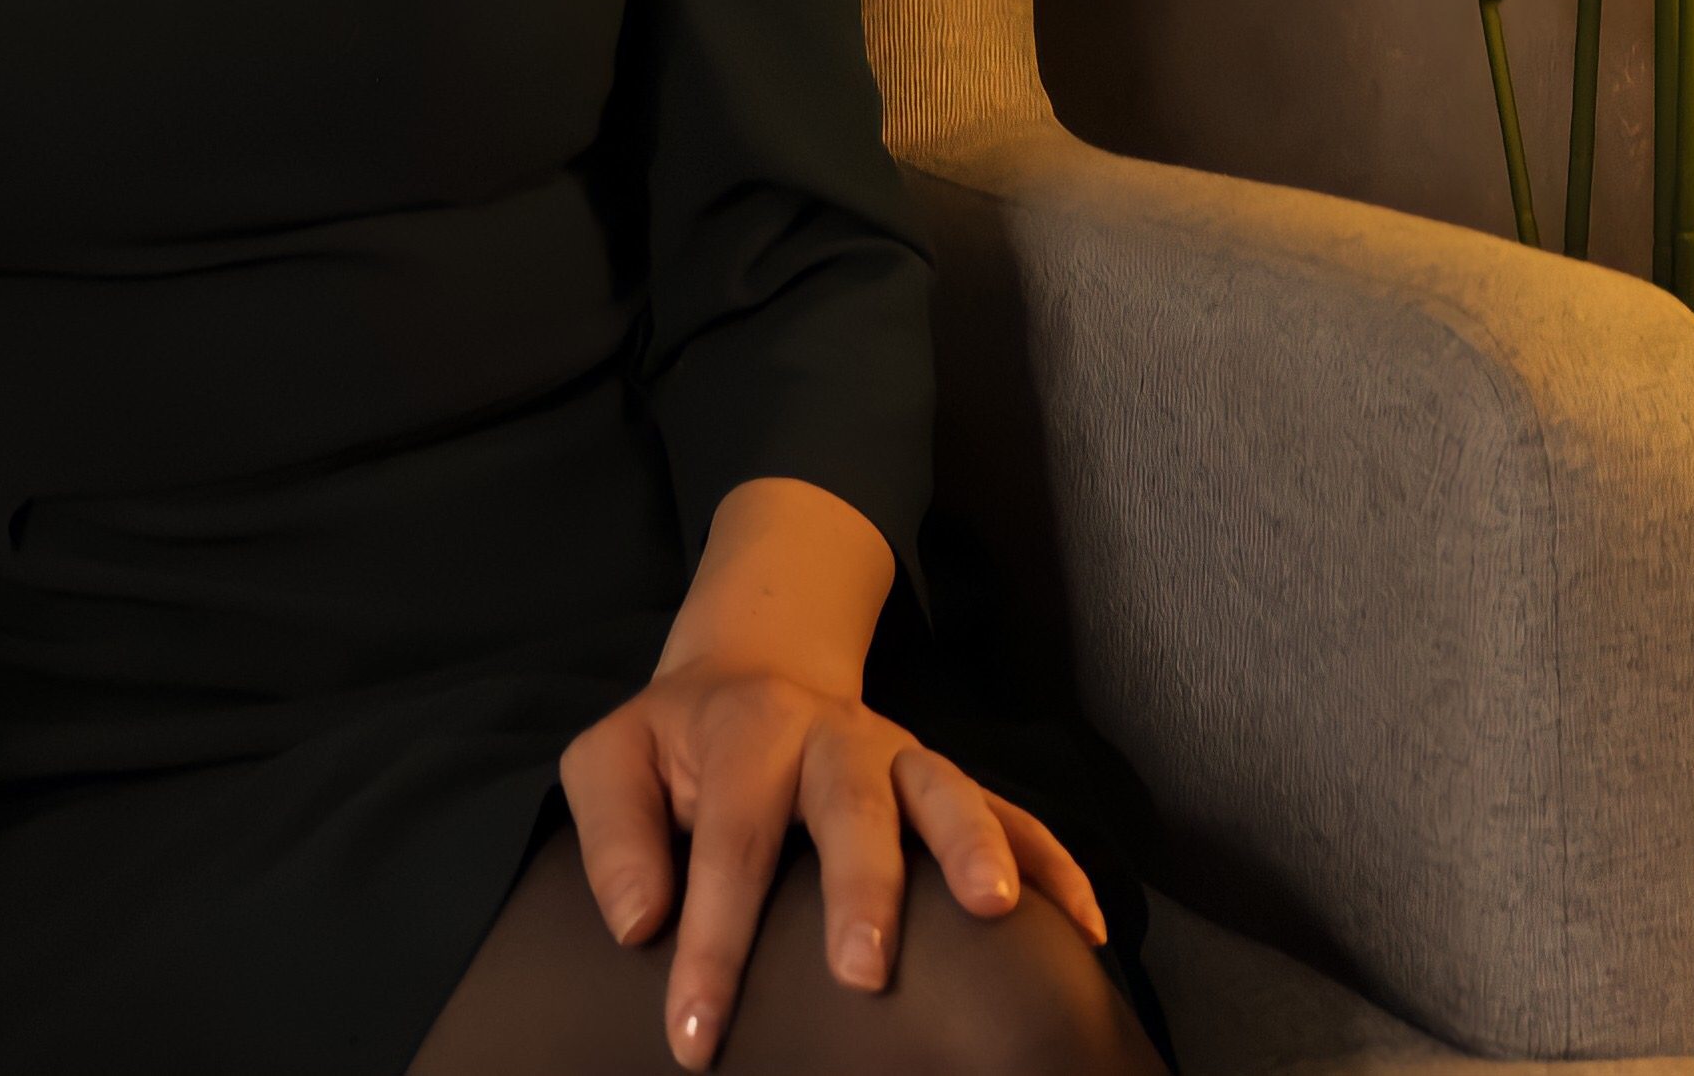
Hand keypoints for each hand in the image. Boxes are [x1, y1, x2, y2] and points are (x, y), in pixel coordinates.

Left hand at [558, 482, 1106, 1070]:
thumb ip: (612, 834)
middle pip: (850, 803)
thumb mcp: (611, 758)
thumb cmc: (677, 738)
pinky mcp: (940, 780)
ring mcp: (898, 754)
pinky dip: (1050, 862)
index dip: (712, 941)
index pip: (729, 843)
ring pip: (944, 789)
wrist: (756, 662)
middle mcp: (833, 735)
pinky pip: (1009, 813)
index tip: (695, 1032)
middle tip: (861, 968)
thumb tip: (640, 923)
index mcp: (747, 730)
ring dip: (970, 846)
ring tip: (992, 912)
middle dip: (861, 885)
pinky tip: (1083, 924)